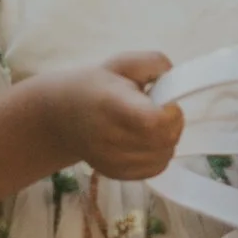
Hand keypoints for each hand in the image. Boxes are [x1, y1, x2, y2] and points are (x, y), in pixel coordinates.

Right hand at [36, 50, 184, 182]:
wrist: (61, 116)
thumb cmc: (94, 86)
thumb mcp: (122, 63)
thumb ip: (154, 63)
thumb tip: (175, 81)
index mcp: (111, 104)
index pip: (152, 121)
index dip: (170, 113)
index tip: (166, 102)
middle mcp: (110, 137)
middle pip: (163, 141)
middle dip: (174, 124)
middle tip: (161, 111)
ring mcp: (112, 160)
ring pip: (163, 157)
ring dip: (168, 140)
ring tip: (151, 125)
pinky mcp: (115, 174)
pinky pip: (155, 169)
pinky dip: (160, 155)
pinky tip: (147, 141)